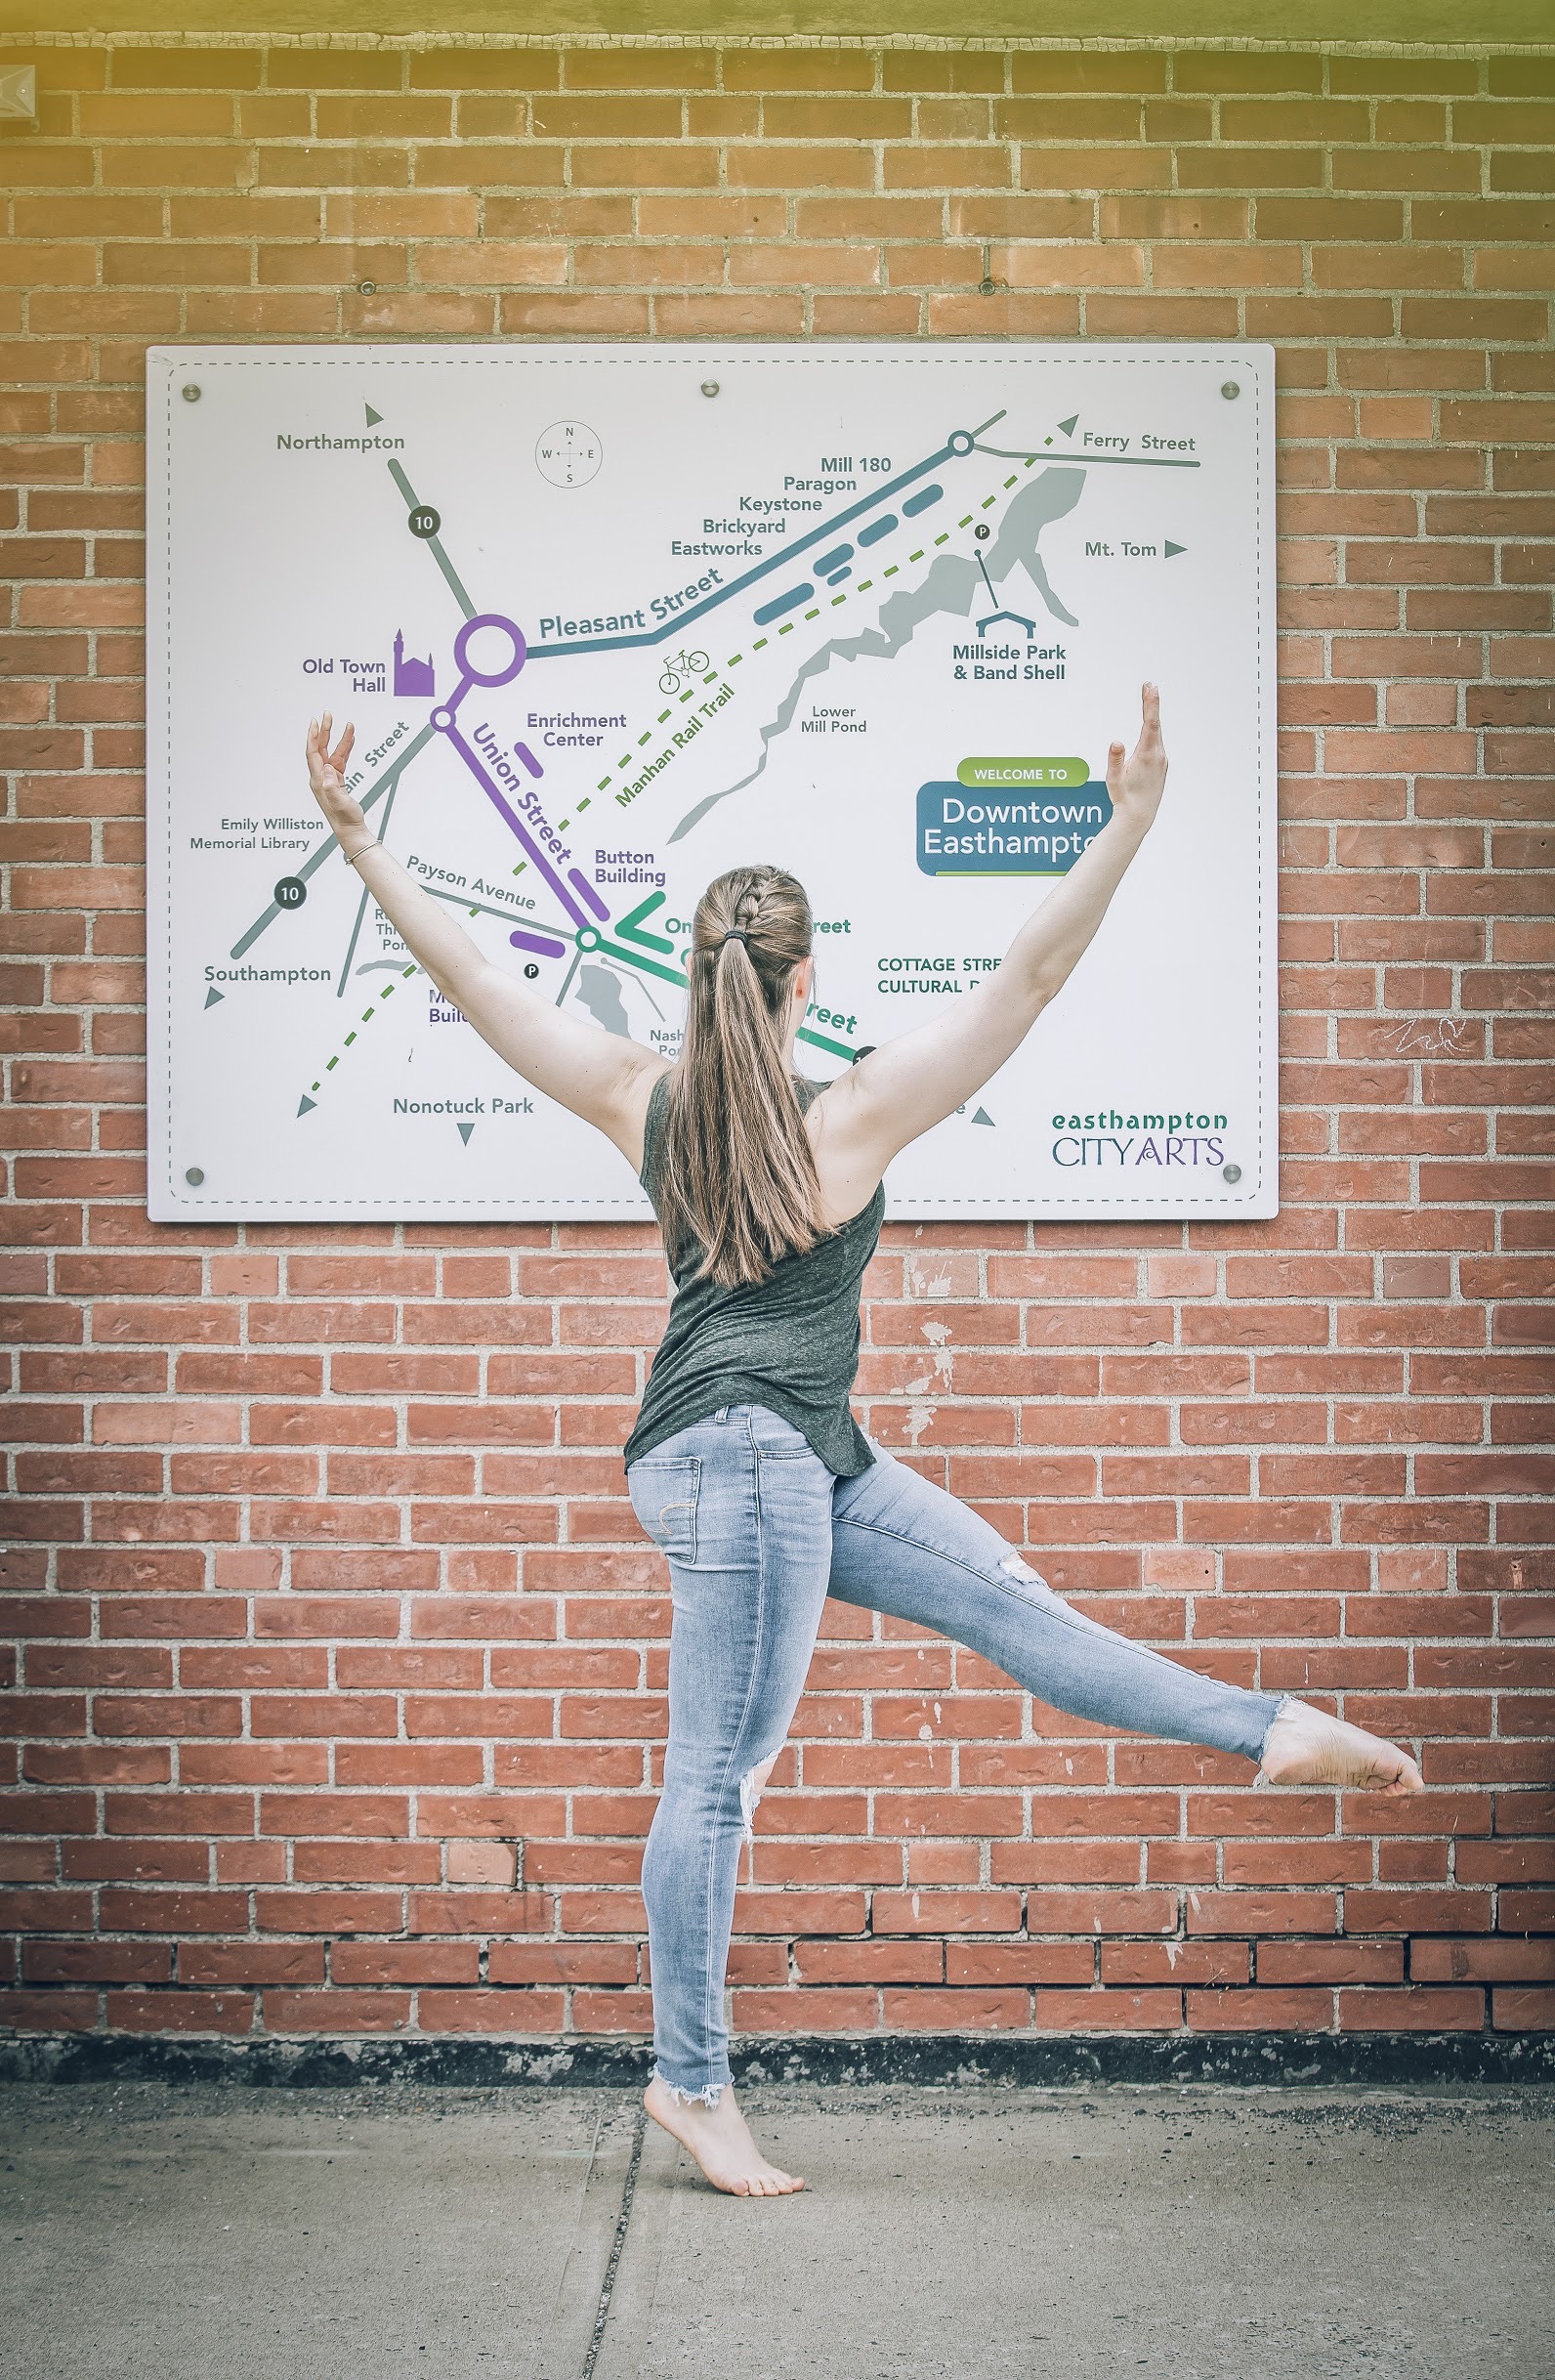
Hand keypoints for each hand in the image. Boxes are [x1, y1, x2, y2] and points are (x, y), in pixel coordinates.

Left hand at [304, 712, 370, 854]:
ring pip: (334, 753)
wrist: (350, 830)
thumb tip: (329, 769)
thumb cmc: (345, 819)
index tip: (315, 722)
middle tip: (329, 715)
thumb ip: (333, 786)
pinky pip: (341, 760)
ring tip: (348, 726)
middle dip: (325, 731)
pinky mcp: (338, 780)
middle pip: (321, 749)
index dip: (313, 736)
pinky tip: (350, 740)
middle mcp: (322, 777)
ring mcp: (330, 778)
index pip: (313, 753)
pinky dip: (346, 749)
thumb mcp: (340, 803)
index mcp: (319, 781)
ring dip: (340, 739)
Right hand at [1105, 682, 1167, 837]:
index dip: (1151, 704)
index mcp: (1148, 755)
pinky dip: (1153, 730)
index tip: (1151, 688)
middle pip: (1156, 725)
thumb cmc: (1124, 798)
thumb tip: (1116, 742)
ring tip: (1150, 695)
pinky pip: (1157, 743)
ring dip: (1152, 716)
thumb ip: (1115, 760)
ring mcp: (1162, 760)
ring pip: (1157, 734)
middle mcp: (1159, 755)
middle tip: (1150, 684)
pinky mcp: (1161, 765)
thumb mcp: (1113, 780)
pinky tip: (1150, 725)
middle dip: (1152, 704)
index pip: (1151, 724)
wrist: (1138, 817)